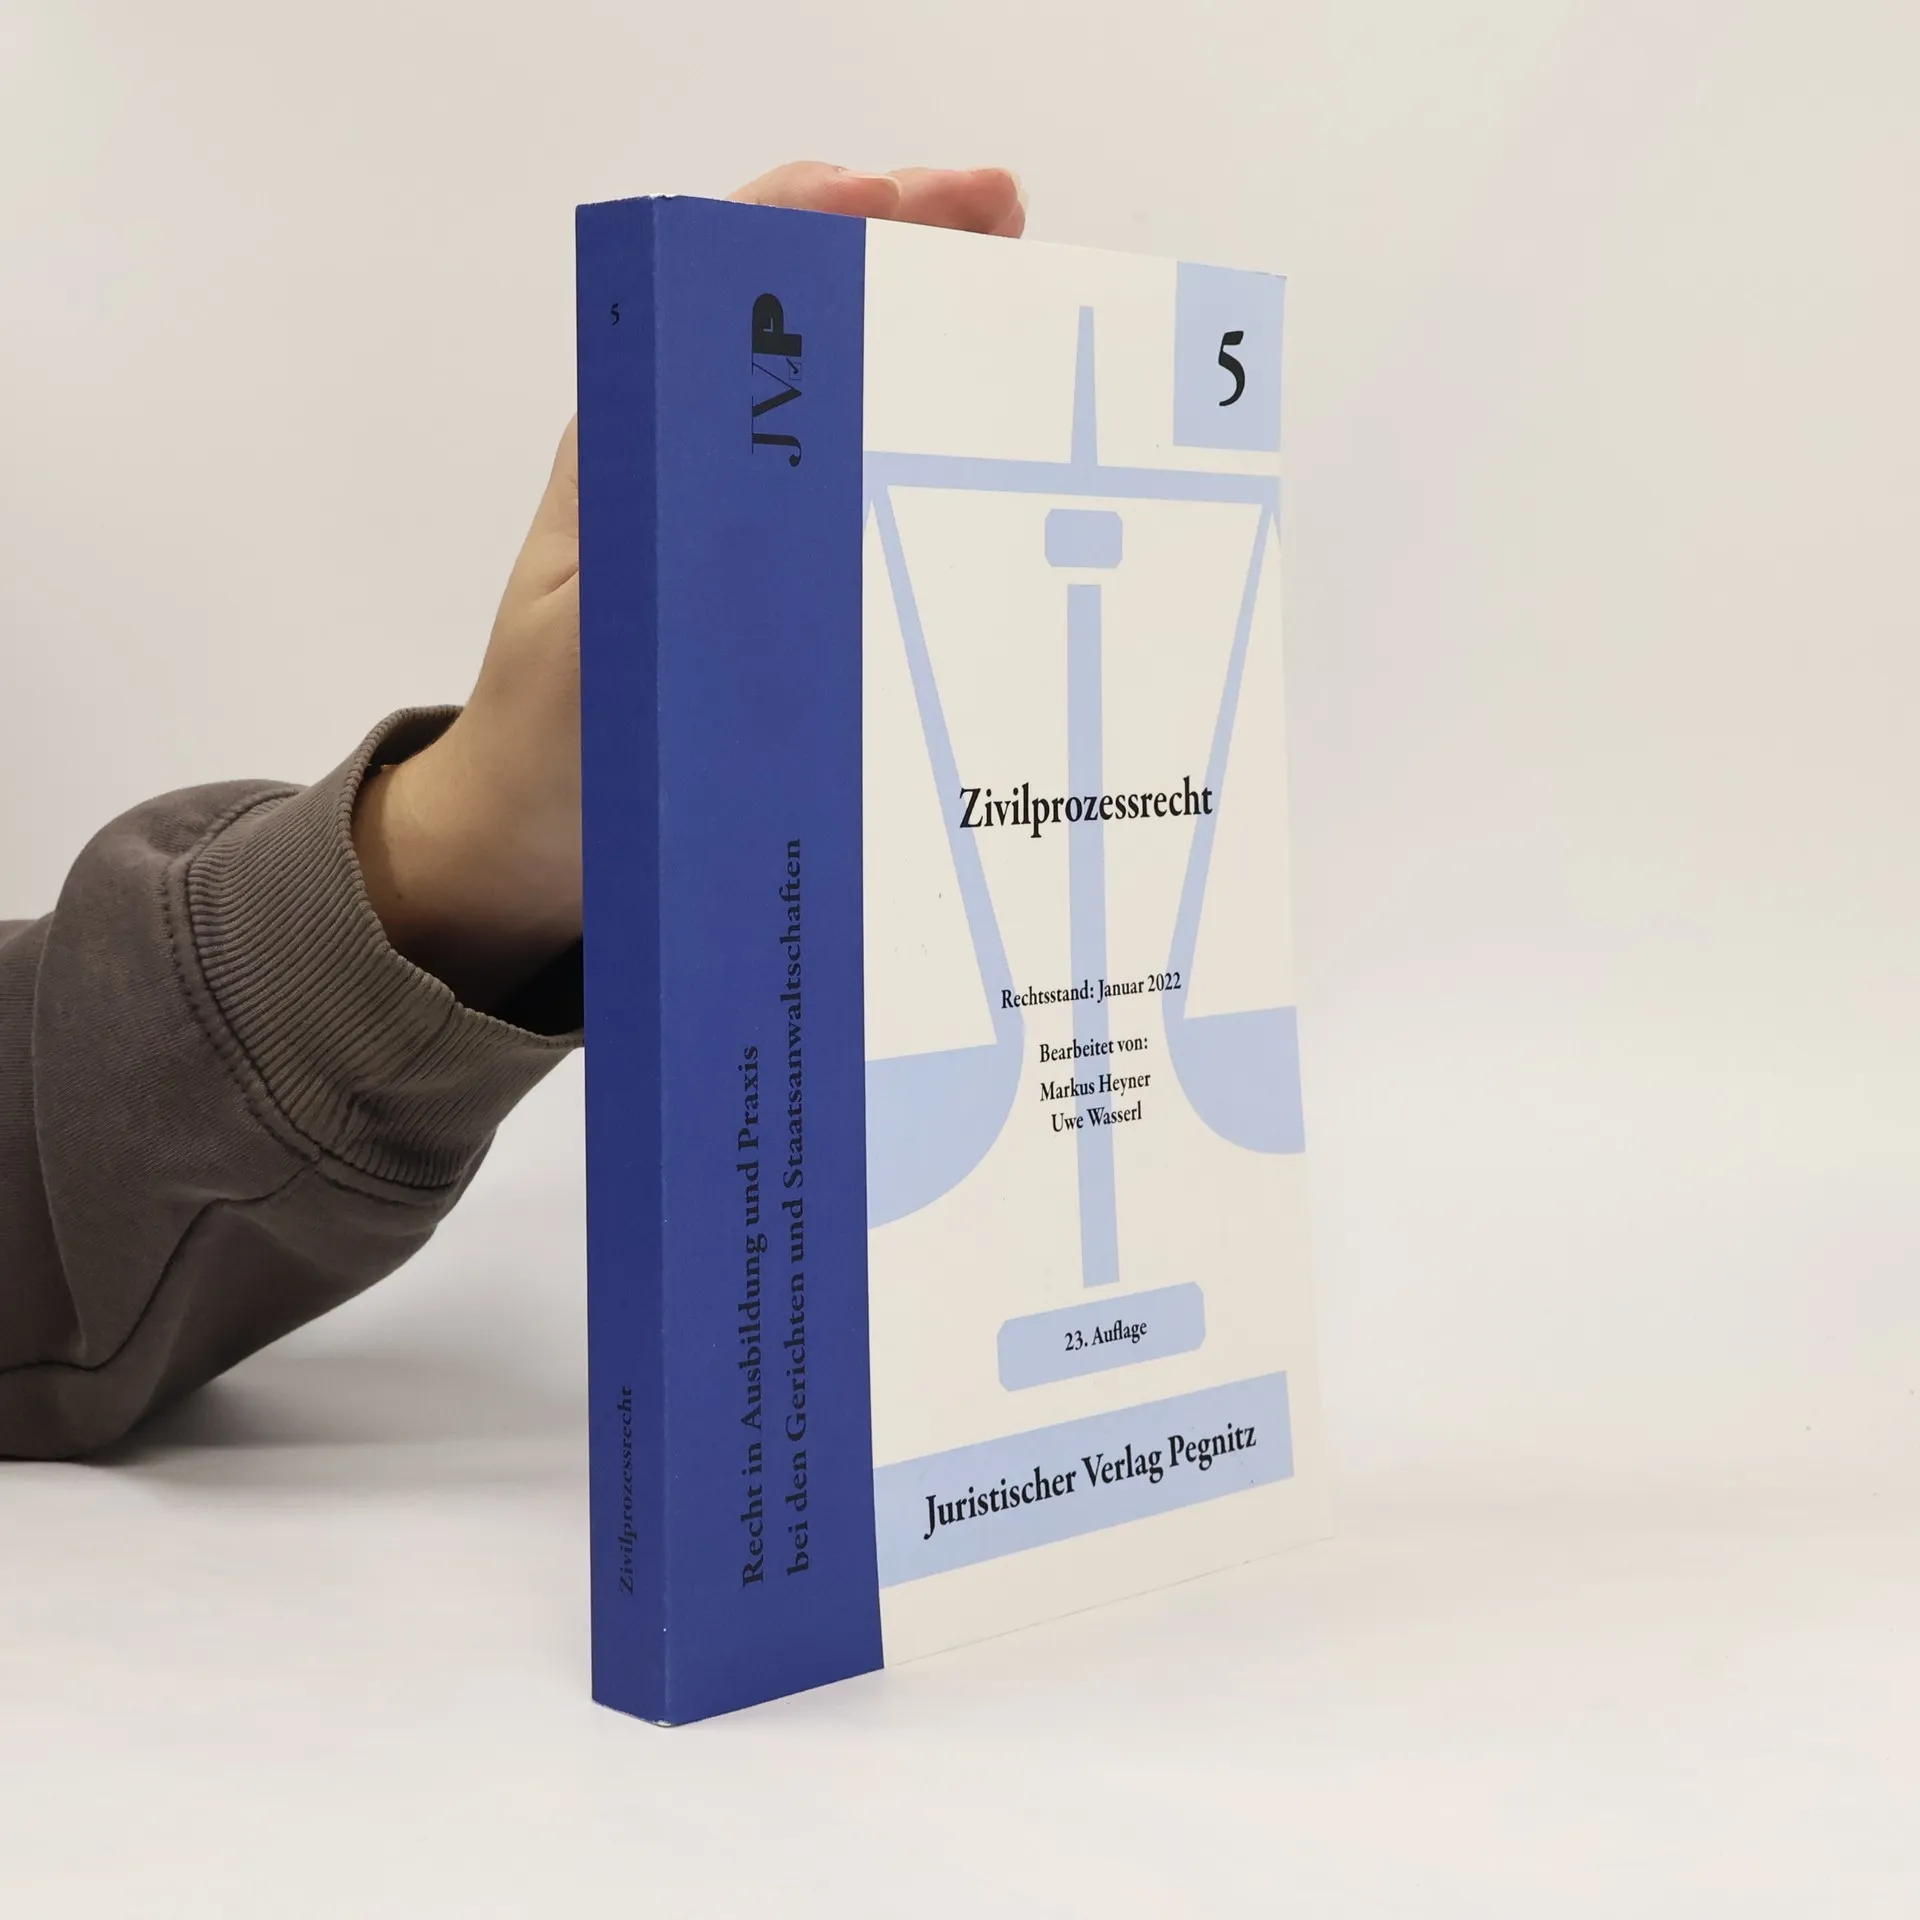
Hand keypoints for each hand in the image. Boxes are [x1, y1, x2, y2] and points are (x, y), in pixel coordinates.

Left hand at [354, 163, 1025, 1012]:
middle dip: (901, 253)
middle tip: (1005, 219)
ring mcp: (743, 528)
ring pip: (844, 399)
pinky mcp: (776, 591)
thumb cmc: (549, 752)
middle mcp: (694, 468)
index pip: (716, 285)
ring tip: (1024, 300)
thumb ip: (659, 585)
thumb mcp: (596, 662)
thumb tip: (772, 506)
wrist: (532, 844)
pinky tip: (997, 449)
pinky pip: (861, 492)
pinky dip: (930, 449)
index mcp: (638, 452)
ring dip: (929, 339)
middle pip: (800, 320)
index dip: (806, 223)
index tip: (899, 199)